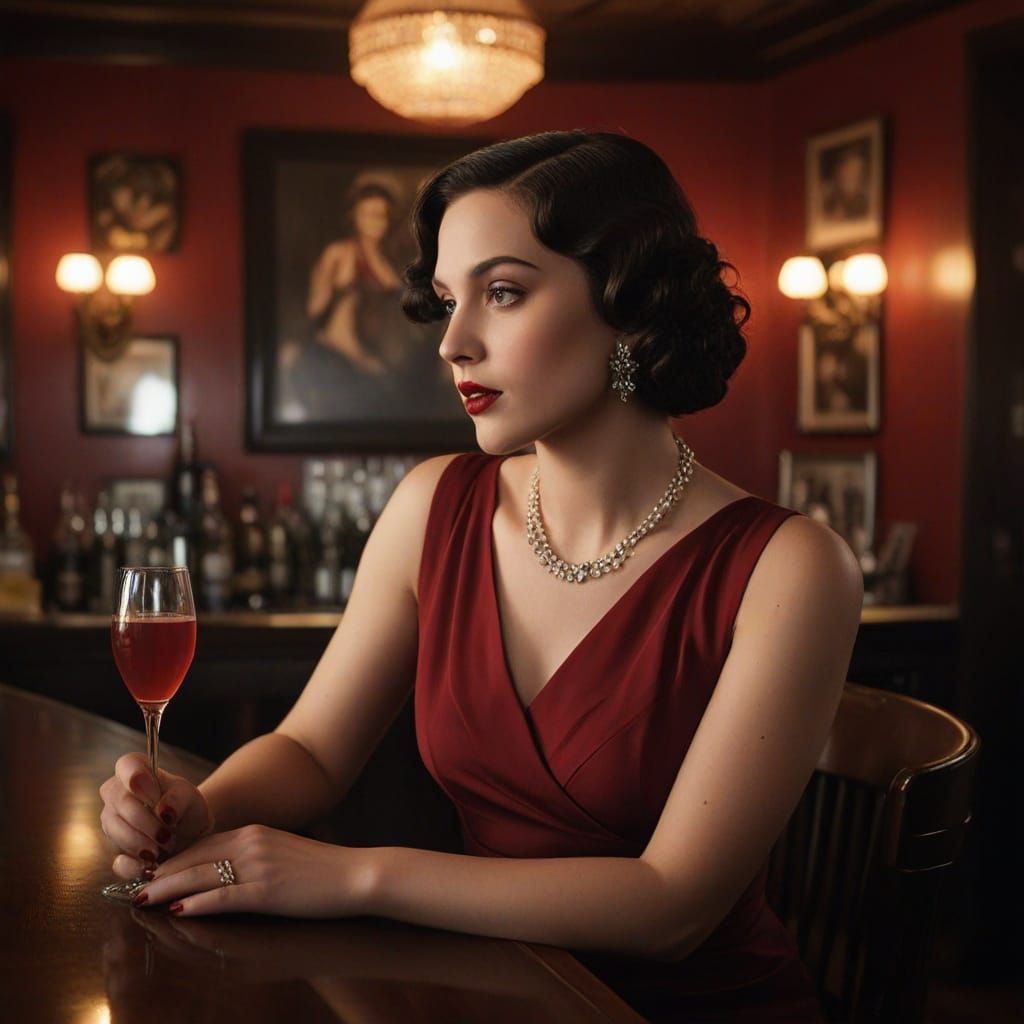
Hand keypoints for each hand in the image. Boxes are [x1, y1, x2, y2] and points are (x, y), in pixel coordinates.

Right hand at [99, 752, 212, 877]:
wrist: (189, 833)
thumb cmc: (185, 806)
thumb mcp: (189, 795)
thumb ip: (178, 798)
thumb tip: (163, 811)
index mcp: (133, 771)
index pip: (126, 765)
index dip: (138, 778)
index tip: (155, 794)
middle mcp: (115, 794)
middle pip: (121, 803)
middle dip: (147, 820)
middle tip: (168, 832)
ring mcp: (111, 822)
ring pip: (116, 831)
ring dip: (143, 842)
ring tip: (167, 846)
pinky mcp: (114, 850)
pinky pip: (117, 861)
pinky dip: (135, 865)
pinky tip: (151, 866)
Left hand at [130, 825, 373, 918]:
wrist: (354, 874)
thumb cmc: (319, 868)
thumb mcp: (280, 850)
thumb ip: (251, 853)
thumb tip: (220, 867)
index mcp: (253, 832)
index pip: (200, 844)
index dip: (171, 860)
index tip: (149, 872)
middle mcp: (251, 843)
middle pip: (193, 858)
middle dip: (160, 874)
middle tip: (132, 888)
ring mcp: (258, 866)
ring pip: (200, 876)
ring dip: (167, 889)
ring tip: (142, 901)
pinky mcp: (267, 891)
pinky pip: (223, 897)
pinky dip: (197, 905)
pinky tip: (177, 913)